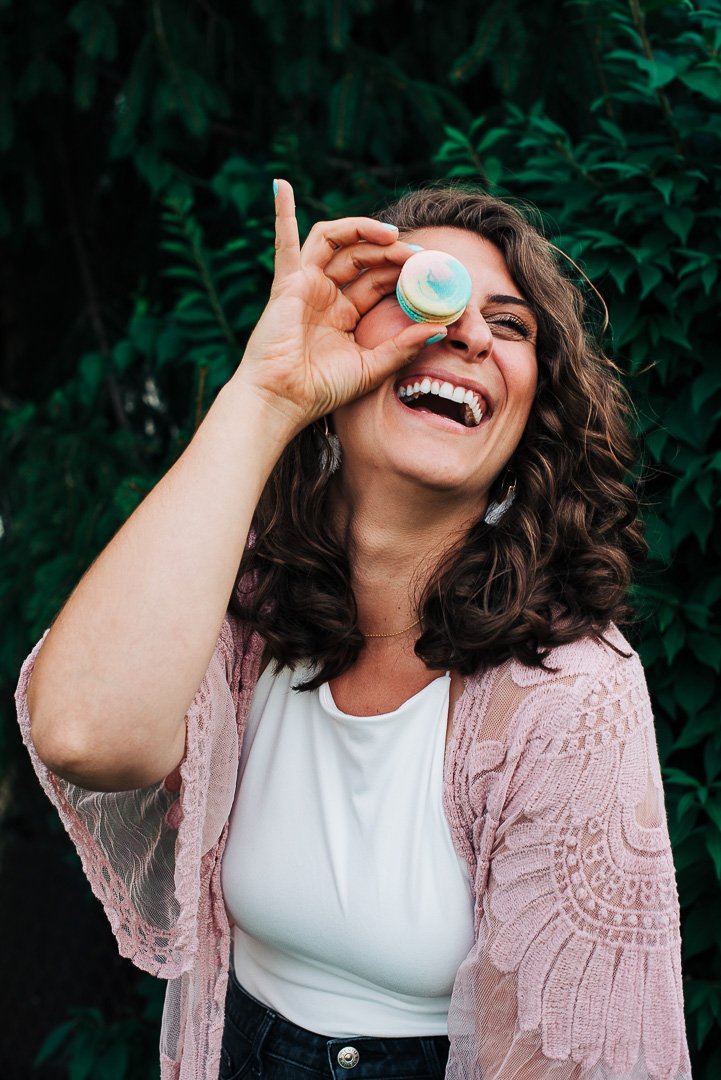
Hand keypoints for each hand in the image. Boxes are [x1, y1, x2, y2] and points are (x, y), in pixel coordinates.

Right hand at [234, 179, 442, 434]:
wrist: (283, 400)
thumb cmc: (322, 390)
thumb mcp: (372, 367)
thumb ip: (404, 346)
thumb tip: (441, 327)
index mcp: (346, 316)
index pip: (380, 282)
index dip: (405, 273)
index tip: (432, 273)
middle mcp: (327, 297)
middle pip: (364, 259)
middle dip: (392, 252)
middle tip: (419, 256)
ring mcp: (307, 286)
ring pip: (338, 243)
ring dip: (363, 231)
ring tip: (391, 235)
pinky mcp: (288, 283)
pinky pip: (285, 242)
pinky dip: (282, 212)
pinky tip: (282, 185)